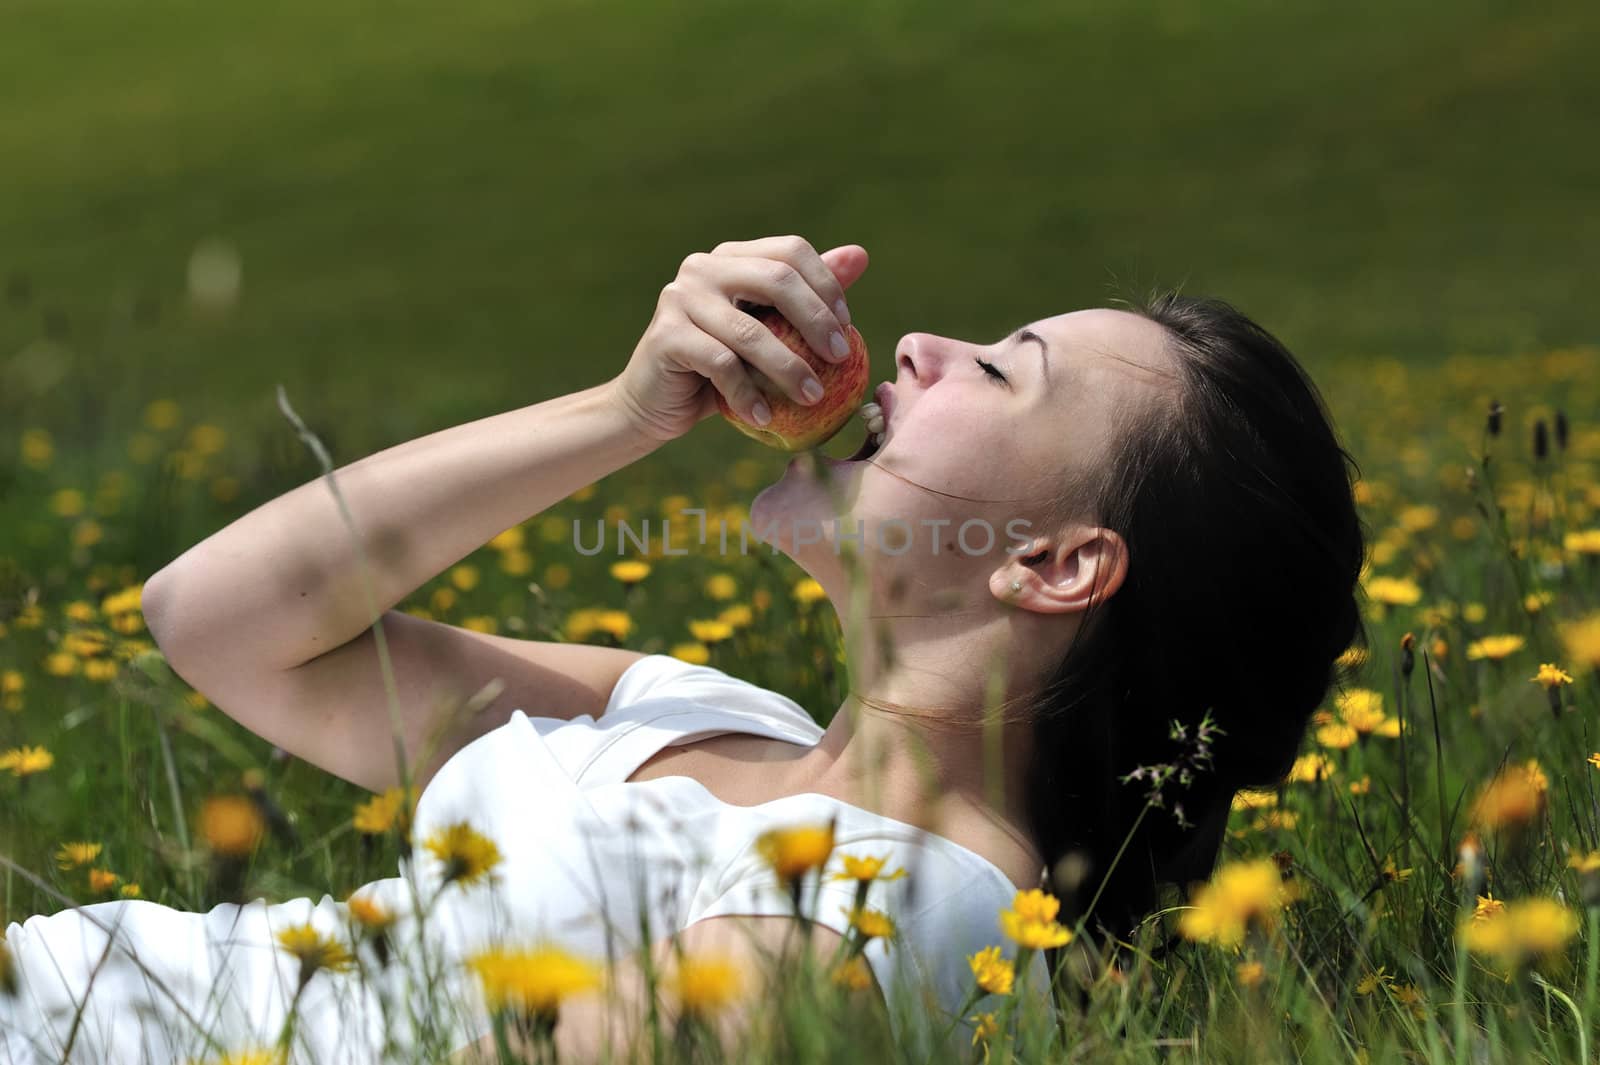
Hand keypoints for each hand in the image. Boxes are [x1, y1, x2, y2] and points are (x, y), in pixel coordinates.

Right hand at [608, 235, 868, 443]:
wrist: (654, 402)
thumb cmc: (719, 369)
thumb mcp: (767, 331)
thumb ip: (807, 296)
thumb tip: (859, 255)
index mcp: (732, 257)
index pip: (791, 251)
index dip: (827, 286)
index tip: (847, 328)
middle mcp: (703, 268)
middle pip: (776, 280)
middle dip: (817, 321)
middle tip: (842, 360)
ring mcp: (679, 298)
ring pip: (751, 331)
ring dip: (789, 369)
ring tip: (813, 398)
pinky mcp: (666, 336)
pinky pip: (722, 365)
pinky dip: (749, 395)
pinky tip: (766, 418)